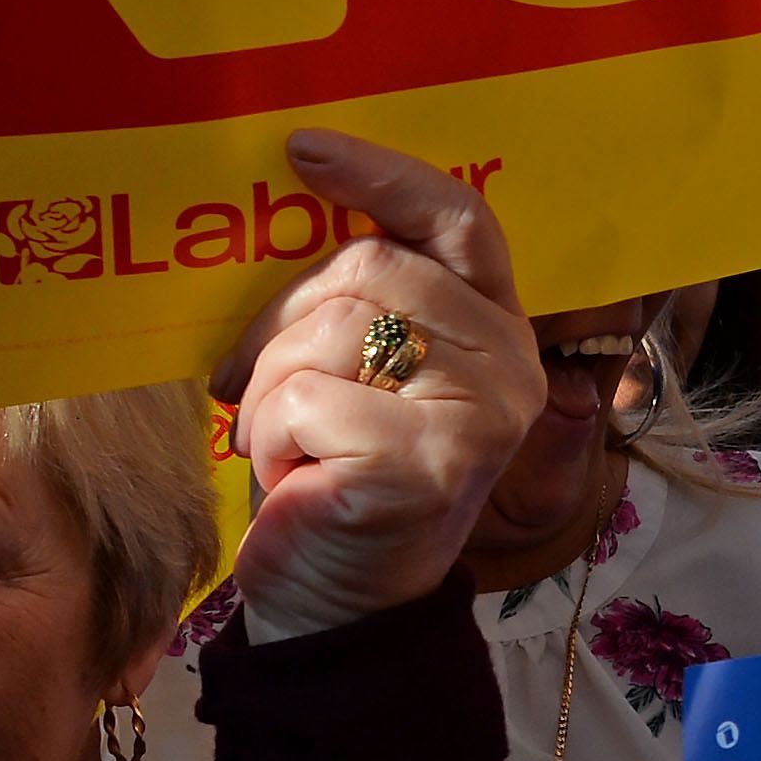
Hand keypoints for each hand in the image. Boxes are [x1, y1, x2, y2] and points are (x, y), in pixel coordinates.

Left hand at [213, 130, 543, 640]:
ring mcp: (479, 417)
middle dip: (281, 324)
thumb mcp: (361, 372)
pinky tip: (293, 479)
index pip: (458, 219)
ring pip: (328, 333)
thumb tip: (292, 201)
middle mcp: (510, 367)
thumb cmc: (335, 477)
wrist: (338, 609)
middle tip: (250, 382)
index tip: (302, 151)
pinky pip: (304, 402)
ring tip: (284, 443)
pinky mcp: (427, 465)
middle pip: (368, 270)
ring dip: (268, 390)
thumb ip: (364, 300)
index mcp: (498, 330)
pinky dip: (269, 439)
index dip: (381, 177)